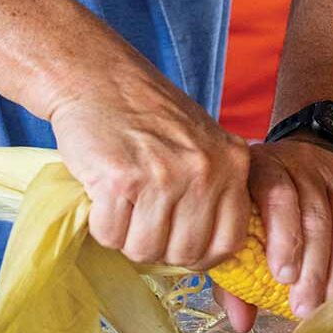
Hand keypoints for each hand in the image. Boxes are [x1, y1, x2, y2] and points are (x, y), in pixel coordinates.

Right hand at [48, 65, 249, 271]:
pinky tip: (103, 193)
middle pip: (184, 252)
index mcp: (232, 162)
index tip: (179, 244)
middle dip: (159, 246)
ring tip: (123, 201)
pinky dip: (101, 224)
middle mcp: (204, 170)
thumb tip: (211, 253)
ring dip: (127, 237)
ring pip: (145, 249)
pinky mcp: (119, 179)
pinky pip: (110, 235)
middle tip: (142, 217)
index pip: (229, 241)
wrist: (100, 78)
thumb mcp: (203, 144)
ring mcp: (163, 175)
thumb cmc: (149, 114)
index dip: (200, 253)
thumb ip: (216, 189)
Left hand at [216, 136, 332, 329]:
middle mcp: (306, 166)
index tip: (282, 276)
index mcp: (267, 166)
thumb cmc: (263, 193)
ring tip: (328, 305)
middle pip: (316, 216)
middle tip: (305, 306)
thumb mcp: (242, 215)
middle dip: (313, 267)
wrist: (310, 148)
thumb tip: (242, 320)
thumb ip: (236, 269)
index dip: (283, 235)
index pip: (279, 194)